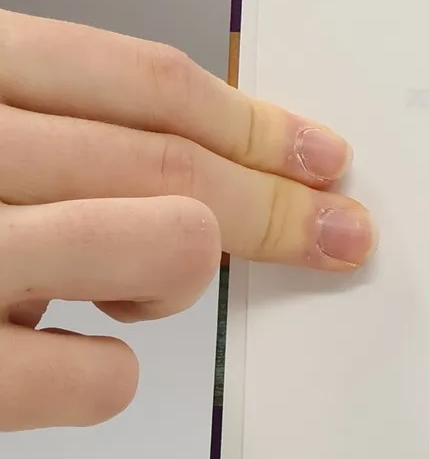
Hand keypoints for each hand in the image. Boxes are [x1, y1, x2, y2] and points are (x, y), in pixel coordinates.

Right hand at [0, 10, 374, 429]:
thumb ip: (59, 133)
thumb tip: (212, 162)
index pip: (144, 81)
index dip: (257, 124)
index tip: (324, 156)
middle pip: (175, 165)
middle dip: (279, 207)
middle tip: (338, 234)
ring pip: (170, 245)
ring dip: (177, 278)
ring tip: (126, 292)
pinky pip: (100, 377)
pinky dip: (104, 375)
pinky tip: (68, 353)